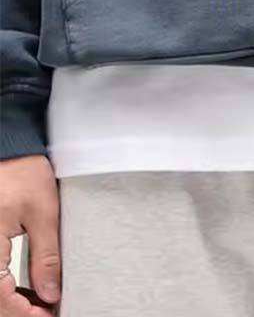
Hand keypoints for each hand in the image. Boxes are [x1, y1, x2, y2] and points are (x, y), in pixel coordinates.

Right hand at [0, 155, 60, 315]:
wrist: (9, 150)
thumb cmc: (23, 174)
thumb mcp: (43, 213)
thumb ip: (46, 256)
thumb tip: (51, 293)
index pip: (0, 299)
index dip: (24, 314)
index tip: (49, 315)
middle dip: (19, 312)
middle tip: (48, 311)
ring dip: (11, 302)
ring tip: (41, 303)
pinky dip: (5, 288)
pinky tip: (25, 290)